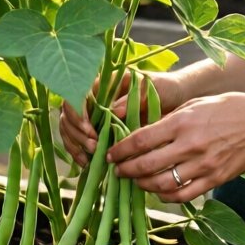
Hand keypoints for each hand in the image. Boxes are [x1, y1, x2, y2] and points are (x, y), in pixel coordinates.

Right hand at [59, 71, 184, 166]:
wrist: (175, 98)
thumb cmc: (164, 87)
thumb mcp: (149, 89)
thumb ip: (130, 98)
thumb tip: (111, 111)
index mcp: (104, 82)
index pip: (77, 93)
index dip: (78, 112)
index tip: (90, 129)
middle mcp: (94, 97)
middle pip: (69, 113)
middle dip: (77, 132)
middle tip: (94, 146)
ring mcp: (94, 114)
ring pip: (70, 128)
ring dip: (76, 143)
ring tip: (92, 155)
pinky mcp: (97, 130)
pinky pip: (78, 140)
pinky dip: (78, 152)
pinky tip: (86, 162)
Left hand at [106, 89, 244, 202]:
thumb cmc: (228, 107)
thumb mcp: (195, 104)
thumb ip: (170, 119)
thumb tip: (143, 133)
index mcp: (183, 121)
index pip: (141, 139)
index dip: (120, 149)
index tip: (111, 153)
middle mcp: (190, 144)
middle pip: (147, 165)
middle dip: (126, 170)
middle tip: (117, 171)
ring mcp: (203, 165)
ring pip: (162, 184)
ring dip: (143, 185)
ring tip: (136, 181)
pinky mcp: (215, 179)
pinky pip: (184, 195)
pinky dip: (167, 196)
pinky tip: (160, 191)